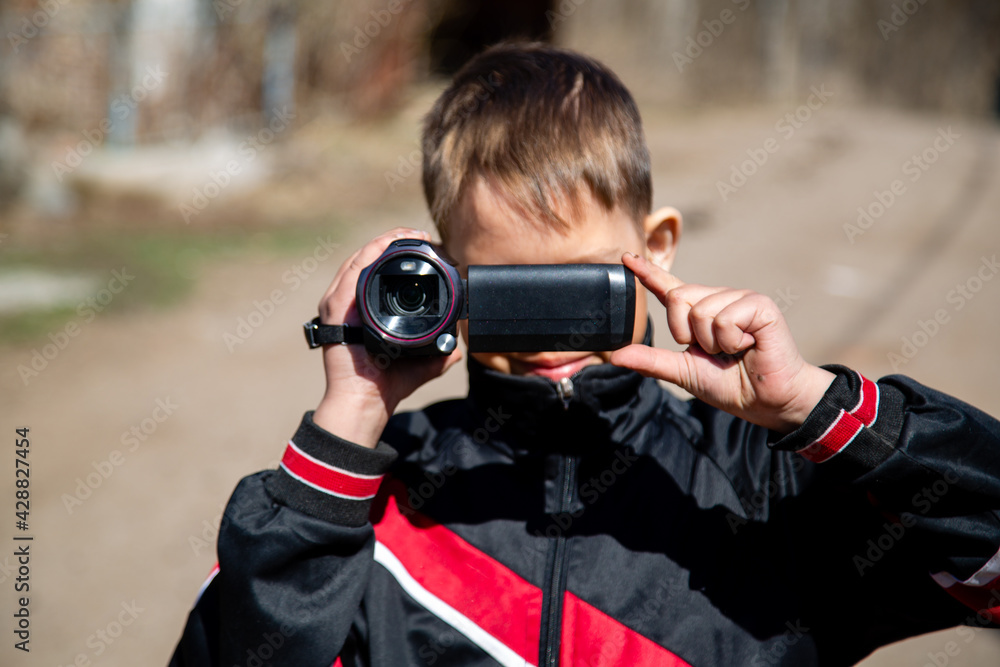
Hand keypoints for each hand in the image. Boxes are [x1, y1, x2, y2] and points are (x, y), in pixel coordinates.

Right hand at [312, 228, 462, 447]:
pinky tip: (387, 243)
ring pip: (361, 258)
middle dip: (397, 242)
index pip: (380, 270)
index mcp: (366, 310)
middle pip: (371, 258)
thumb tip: (456, 347)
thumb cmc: (389, 383)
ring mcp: (340, 303)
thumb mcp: (423, 361)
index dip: (401, 253)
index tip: (427, 247)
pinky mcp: (336, 307)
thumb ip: (439, 351)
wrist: (369, 399)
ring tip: (411, 234)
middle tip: (422, 236)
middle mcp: (351, 302)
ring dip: (386, 241)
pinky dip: (370, 252)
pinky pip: (352, 270)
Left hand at [610, 253, 833, 432]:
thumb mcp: (683, 372)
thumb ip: (651, 361)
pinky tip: (749, 345)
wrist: (767, 401)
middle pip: (678, 297)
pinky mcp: (759, 304)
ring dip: (713, 343)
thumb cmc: (730, 385)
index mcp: (698, 313)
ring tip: (734, 350)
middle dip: (687, 333)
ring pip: (700, 311)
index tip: (626, 259)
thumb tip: (615, 356)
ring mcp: (739, 298)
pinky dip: (731, 340)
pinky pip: (725, 318)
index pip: (668, 288)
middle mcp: (717, 299)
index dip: (647, 273)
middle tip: (713, 351)